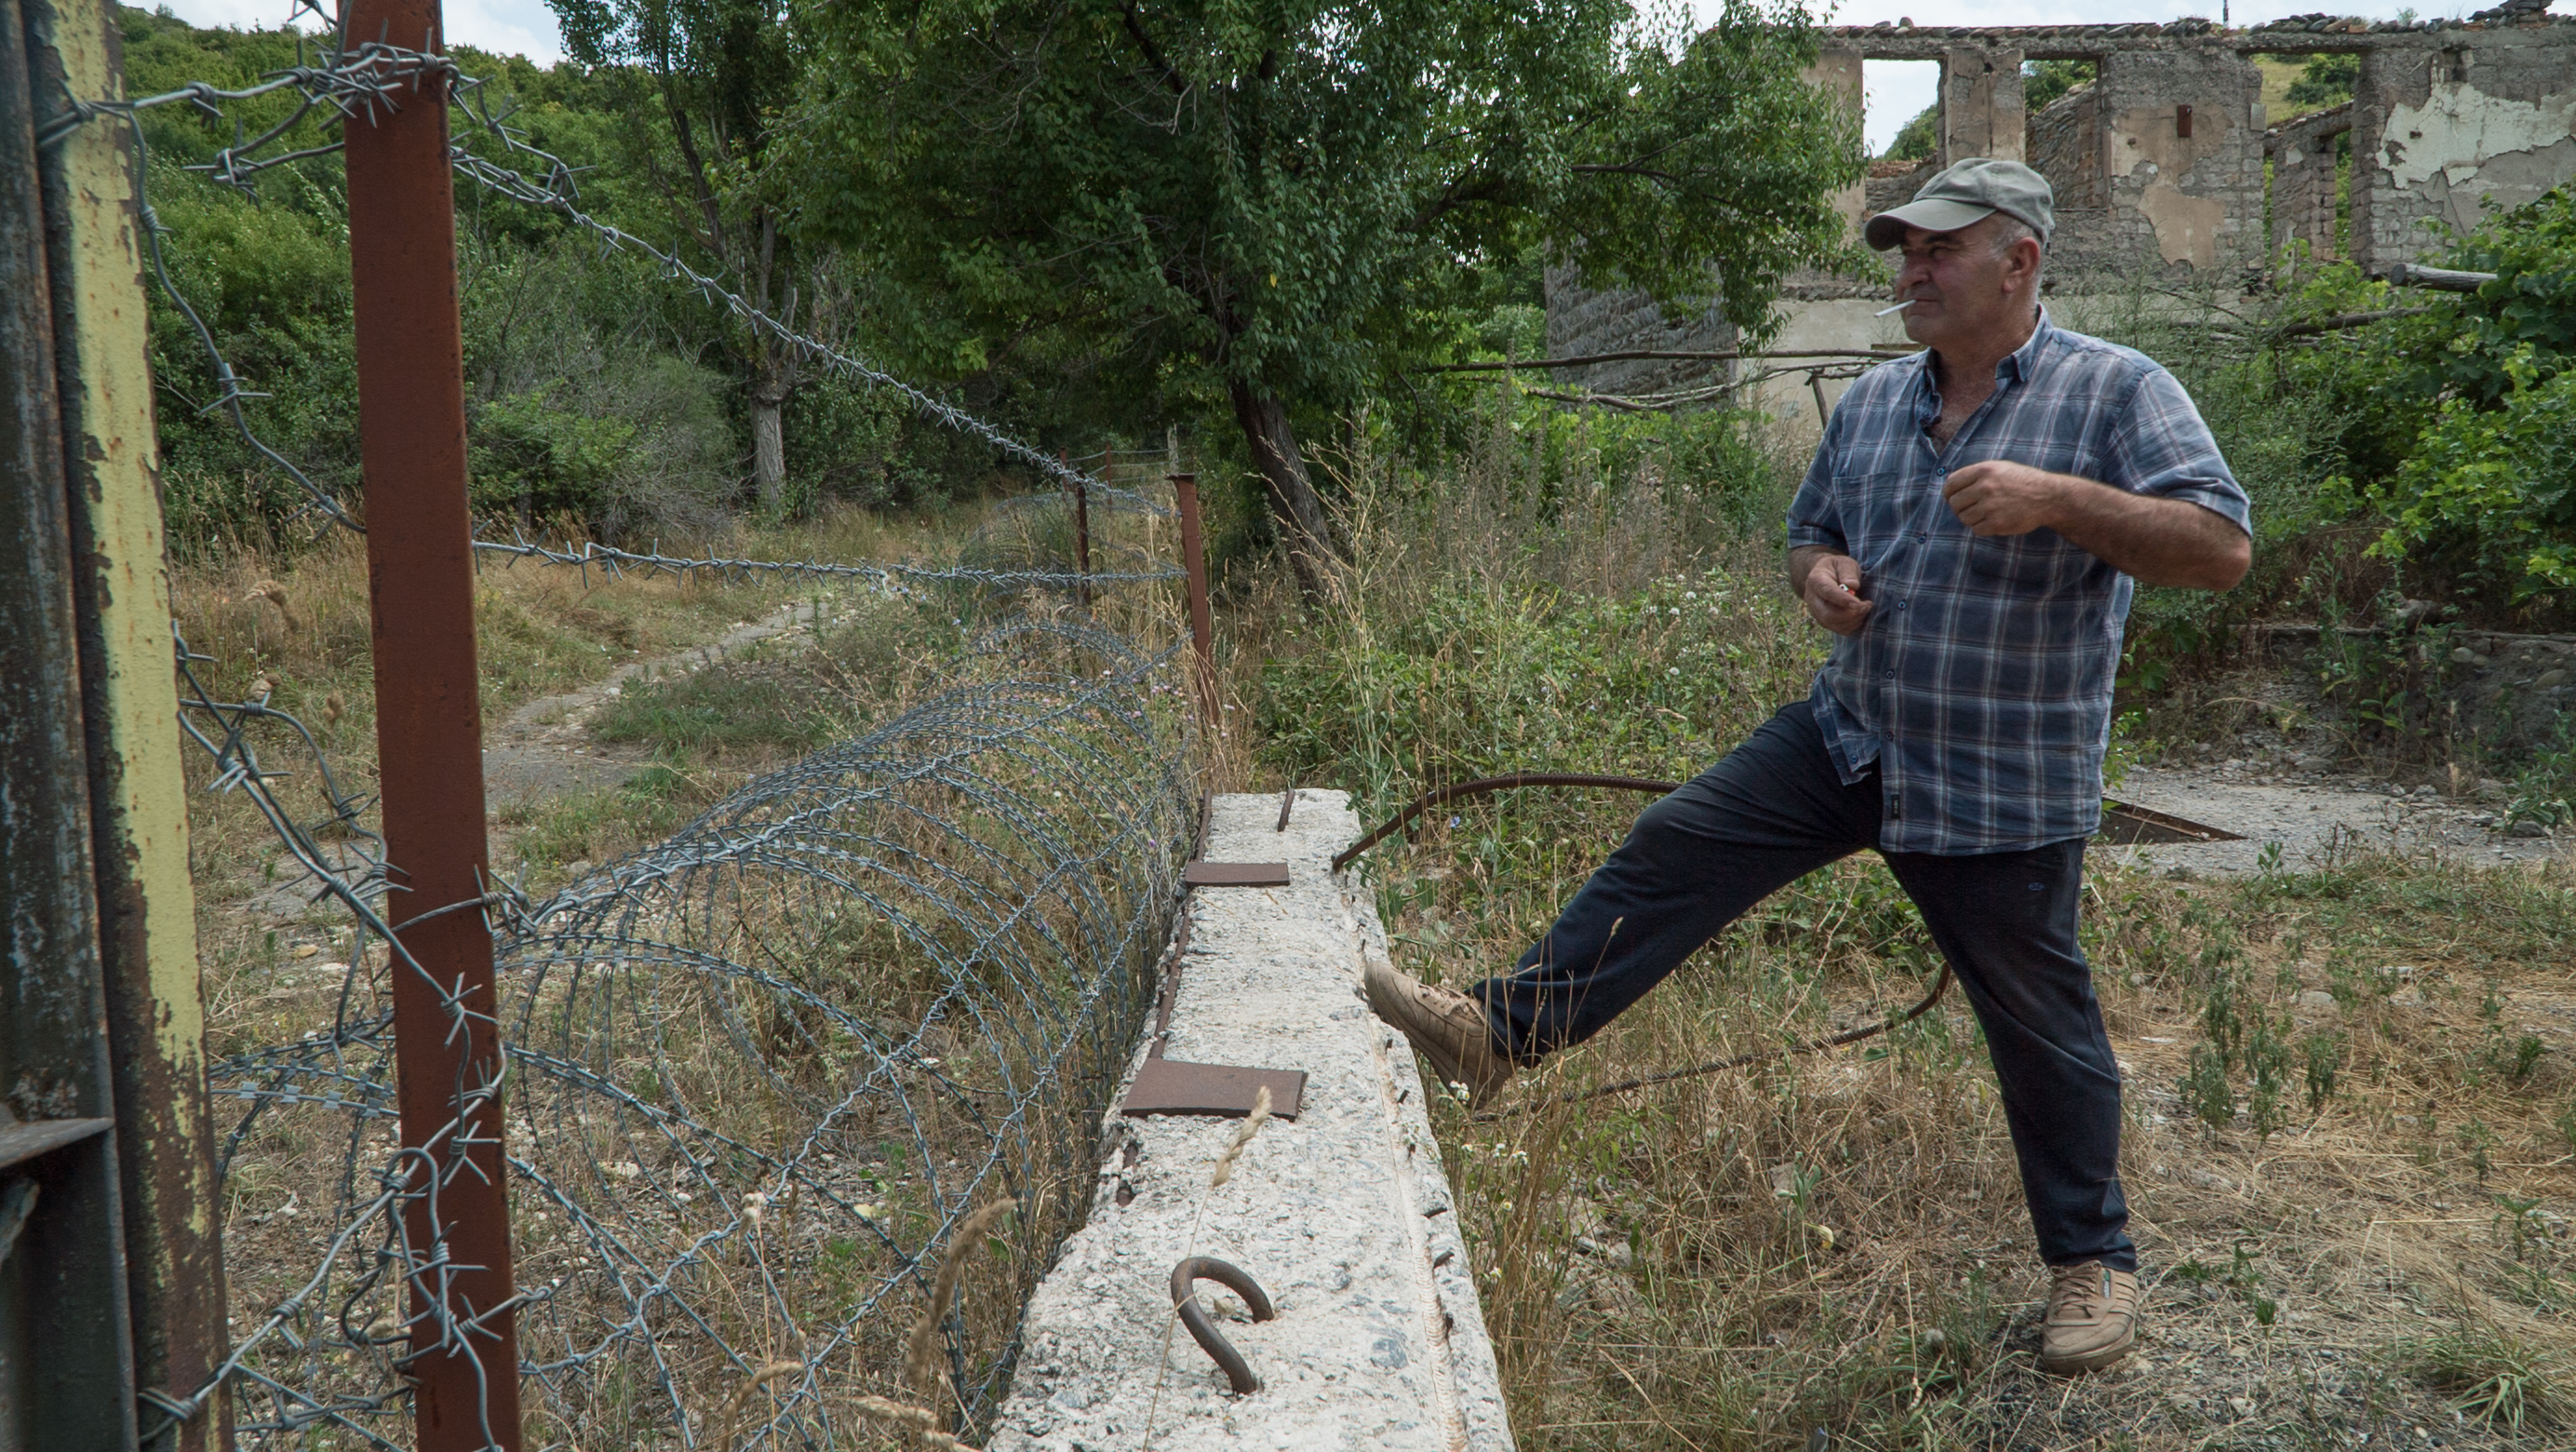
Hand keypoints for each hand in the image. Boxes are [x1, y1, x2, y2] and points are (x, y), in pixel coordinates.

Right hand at [1799, 552, 1872, 635]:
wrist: (1827, 576)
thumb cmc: (1838, 568)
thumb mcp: (1844, 563)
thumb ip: (1848, 572)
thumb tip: (1852, 586)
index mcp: (1815, 580)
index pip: (1827, 592)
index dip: (1843, 600)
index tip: (1859, 604)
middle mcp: (1811, 598)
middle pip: (1828, 614)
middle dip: (1850, 614)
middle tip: (1867, 605)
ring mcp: (1816, 611)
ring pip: (1833, 624)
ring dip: (1853, 620)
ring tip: (1865, 608)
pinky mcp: (1823, 620)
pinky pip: (1838, 629)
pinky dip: (1852, 625)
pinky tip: (1859, 615)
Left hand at [1942, 460, 2068, 536]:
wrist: (2048, 497)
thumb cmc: (2022, 482)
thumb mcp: (2000, 468)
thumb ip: (1976, 475)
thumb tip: (1950, 487)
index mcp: (1984, 470)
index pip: (1951, 484)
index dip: (1948, 493)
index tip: (1952, 498)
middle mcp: (1985, 487)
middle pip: (1955, 503)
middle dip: (1960, 508)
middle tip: (1972, 509)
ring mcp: (1991, 506)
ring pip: (1964, 518)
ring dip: (1972, 519)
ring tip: (1986, 514)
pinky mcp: (1997, 523)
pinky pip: (1976, 530)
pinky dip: (1982, 528)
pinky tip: (1994, 522)